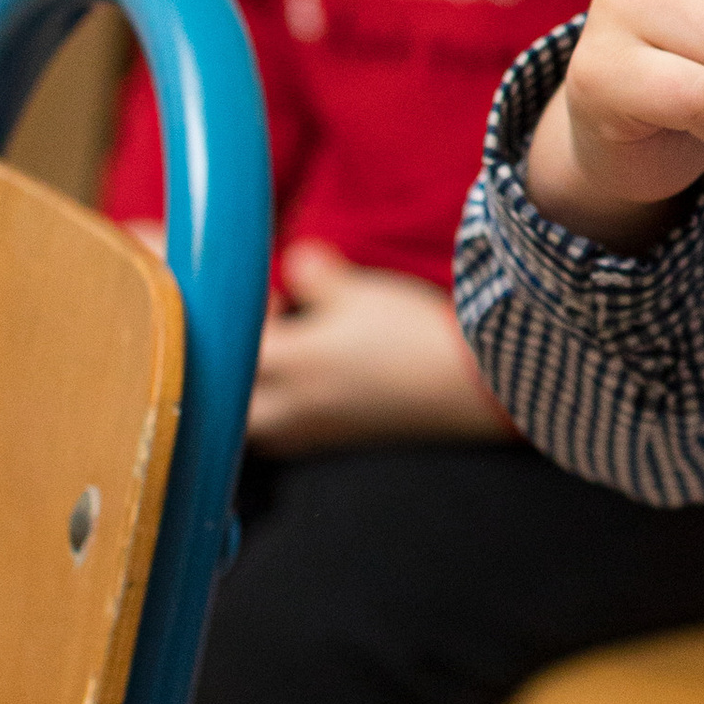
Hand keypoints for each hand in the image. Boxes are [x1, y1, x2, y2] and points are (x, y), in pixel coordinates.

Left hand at [247, 241, 515, 452]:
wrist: (465, 387)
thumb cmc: (407, 334)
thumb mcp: (358, 290)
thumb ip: (315, 273)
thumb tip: (293, 261)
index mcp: (292, 363)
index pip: (242, 346)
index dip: (251, 316)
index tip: (276, 297)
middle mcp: (296, 405)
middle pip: (238, 405)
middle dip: (241, 374)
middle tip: (269, 342)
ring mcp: (321, 431)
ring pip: (264, 429)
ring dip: (262, 401)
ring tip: (290, 369)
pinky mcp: (347, 443)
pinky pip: (298, 439)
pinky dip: (294, 418)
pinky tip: (321, 392)